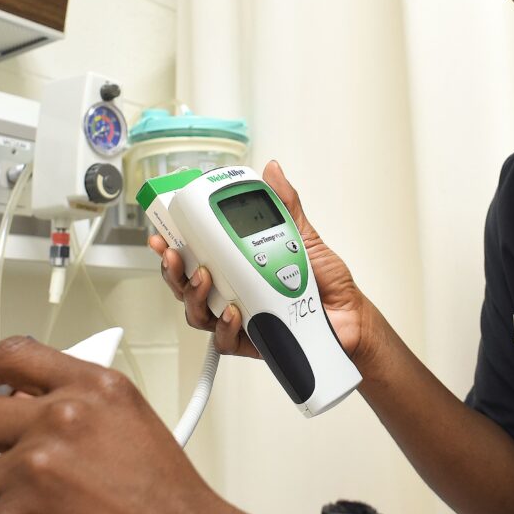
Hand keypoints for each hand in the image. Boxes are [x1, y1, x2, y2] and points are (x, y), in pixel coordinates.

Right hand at [148, 160, 382, 369]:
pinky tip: (233, 311)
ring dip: (193, 295)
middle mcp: (232, 292)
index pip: (196, 254)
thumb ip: (285, 206)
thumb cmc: (326, 283)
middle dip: (172, 269)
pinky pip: (226, 340)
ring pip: (198, 313)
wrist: (352, 317)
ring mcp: (239, 318)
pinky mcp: (252, 342)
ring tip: (204, 279)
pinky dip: (225, 326)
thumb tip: (273, 171)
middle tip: (174, 254)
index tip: (162, 231)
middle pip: (186, 284)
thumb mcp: (304, 236)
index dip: (173, 243)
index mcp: (237, 265)